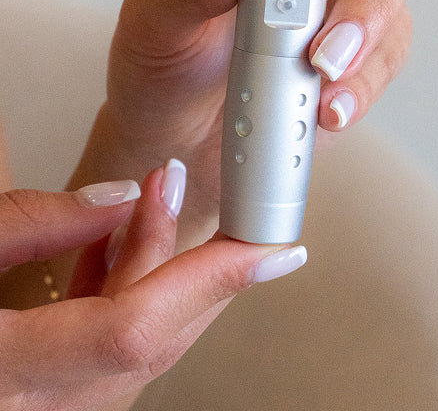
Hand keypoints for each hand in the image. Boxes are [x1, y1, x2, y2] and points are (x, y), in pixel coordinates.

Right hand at [0, 165, 305, 410]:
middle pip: (150, 338)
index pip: (137, 327)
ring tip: (147, 200)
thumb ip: (38, 222)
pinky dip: (118, 295)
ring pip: (134, 345)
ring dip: (152, 269)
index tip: (274, 249)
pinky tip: (114, 243)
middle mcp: (35, 408)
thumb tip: (120, 195)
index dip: (215, 279)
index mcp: (13, 372)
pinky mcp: (38, 397)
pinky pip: (102, 352)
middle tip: (182, 187)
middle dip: (188, 258)